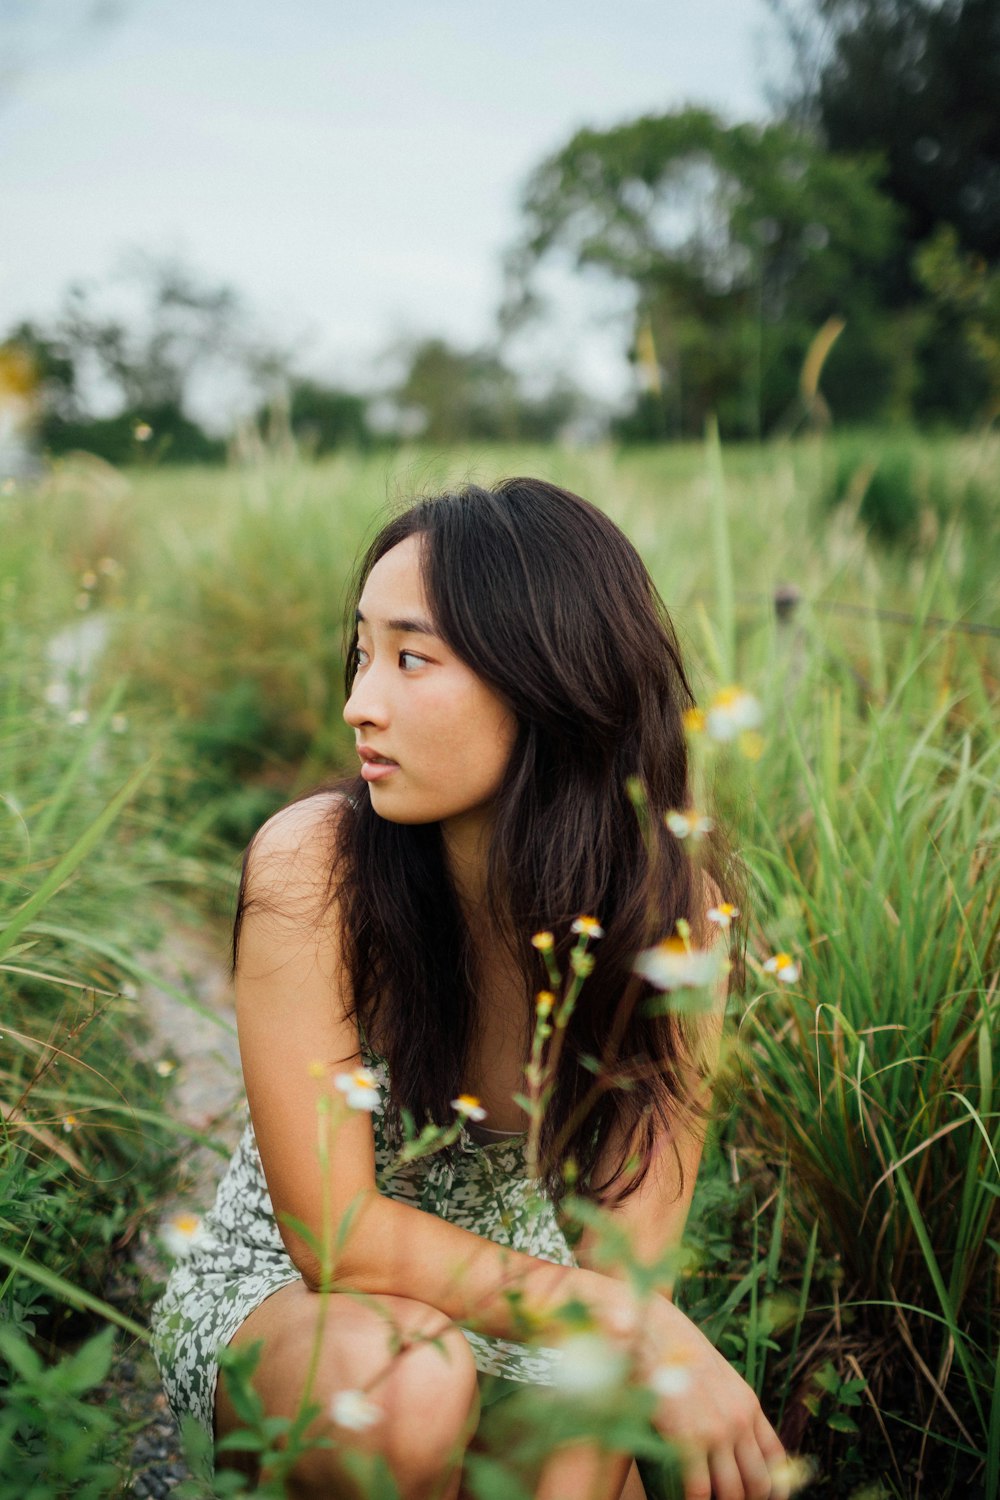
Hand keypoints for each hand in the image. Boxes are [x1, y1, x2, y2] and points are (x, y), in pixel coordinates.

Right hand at [630, 1297, 790, 1499]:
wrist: (655, 1330)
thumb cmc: (678, 1352)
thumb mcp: (717, 1377)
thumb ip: (730, 1407)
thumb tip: (732, 1441)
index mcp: (748, 1405)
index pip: (776, 1461)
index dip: (773, 1489)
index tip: (761, 1499)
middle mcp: (738, 1421)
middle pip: (758, 1483)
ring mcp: (714, 1431)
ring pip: (732, 1492)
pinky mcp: (687, 1438)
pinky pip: (700, 1490)